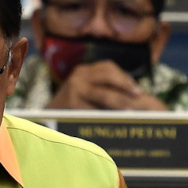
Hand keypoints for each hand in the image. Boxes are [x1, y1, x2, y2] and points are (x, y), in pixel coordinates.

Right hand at [46, 60, 167, 111]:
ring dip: (121, 102)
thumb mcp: (84, 89)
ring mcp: (74, 90)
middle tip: (139, 96)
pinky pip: (96, 110)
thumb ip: (102, 87)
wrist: (47, 117)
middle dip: (126, 86)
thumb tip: (134, 93)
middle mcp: (78, 77)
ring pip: (105, 95)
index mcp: (83, 71)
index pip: (108, 67)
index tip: (136, 89)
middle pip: (108, 77)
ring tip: (132, 110)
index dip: (124, 77)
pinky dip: (108, 115)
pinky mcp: (72, 105)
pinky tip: (116, 120)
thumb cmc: (72, 104)